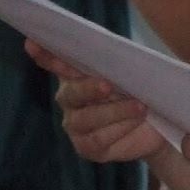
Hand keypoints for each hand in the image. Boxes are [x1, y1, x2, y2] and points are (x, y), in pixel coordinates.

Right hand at [27, 39, 165, 163]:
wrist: (158, 126)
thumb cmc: (141, 91)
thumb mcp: (134, 73)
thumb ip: (120, 63)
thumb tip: (119, 52)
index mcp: (76, 75)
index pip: (57, 63)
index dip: (45, 55)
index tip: (31, 43)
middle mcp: (69, 100)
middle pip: (71, 93)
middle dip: (89, 88)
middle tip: (108, 86)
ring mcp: (75, 125)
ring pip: (86, 118)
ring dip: (115, 111)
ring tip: (140, 106)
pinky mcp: (87, 147)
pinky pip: (98, 138)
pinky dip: (120, 128)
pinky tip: (136, 121)